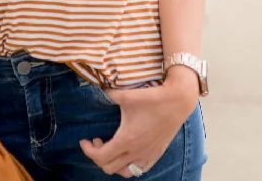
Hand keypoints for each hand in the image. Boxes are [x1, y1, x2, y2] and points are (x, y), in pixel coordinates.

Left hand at [80, 70, 198, 176]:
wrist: (177, 101)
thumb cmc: (152, 98)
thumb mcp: (126, 95)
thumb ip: (109, 93)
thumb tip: (99, 89)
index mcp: (126, 140)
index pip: (100, 157)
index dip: (88, 150)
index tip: (84, 140)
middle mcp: (135, 152)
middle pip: (108, 167)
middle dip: (98, 155)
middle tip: (98, 140)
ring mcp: (147, 156)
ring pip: (124, 172)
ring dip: (114, 163)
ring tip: (112, 148)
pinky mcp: (156, 154)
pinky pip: (139, 169)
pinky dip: (129, 165)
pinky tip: (128, 151)